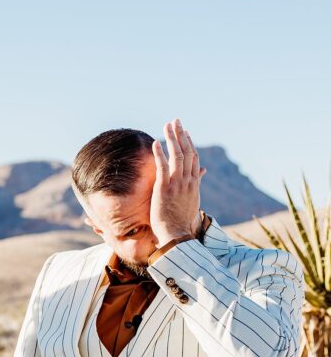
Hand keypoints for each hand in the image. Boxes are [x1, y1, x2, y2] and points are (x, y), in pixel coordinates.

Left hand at [150, 118, 205, 248]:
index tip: (185, 133)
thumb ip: (195, 186)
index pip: (194, 159)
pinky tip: (156, 142)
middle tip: (176, 121)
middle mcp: (188, 181)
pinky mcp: (165, 188)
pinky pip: (163, 166)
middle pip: (187, 152)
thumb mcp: (192, 202)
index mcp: (194, 184)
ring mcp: (177, 184)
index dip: (190, 144)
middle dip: (181, 135)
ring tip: (167, 125)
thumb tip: (201, 175)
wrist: (177, 235)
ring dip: (172, 138)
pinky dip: (160, 153)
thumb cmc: (181, 222)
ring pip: (177, 155)